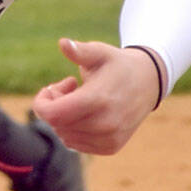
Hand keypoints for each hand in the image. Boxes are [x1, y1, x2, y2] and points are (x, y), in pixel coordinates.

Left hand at [31, 38, 164, 155]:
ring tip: (79, 99)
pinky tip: (86, 113)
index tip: (49, 88)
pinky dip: (73, 130)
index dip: (42, 103)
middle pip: (57, 124)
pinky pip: (76, 144)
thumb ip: (80, 51)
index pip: (54, 114)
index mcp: (99, 99)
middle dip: (53, 106)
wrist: (148, 83)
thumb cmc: (117, 64)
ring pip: (65, 136)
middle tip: (68, 88)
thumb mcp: (100, 53)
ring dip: (63, 119)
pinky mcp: (111, 147)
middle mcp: (105, 123)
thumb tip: (63, 43)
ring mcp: (109, 138)